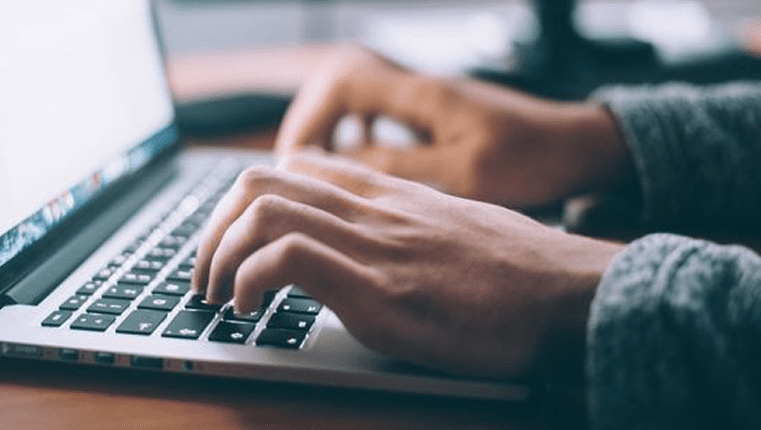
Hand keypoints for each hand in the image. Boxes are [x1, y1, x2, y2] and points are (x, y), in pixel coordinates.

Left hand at [193, 151, 623, 380]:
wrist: (574, 295)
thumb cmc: (521, 273)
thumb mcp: (454, 230)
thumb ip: (404, 227)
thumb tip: (371, 249)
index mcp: (389, 195)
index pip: (295, 167)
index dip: (246, 202)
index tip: (234, 242)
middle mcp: (373, 209)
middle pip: (260, 181)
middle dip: (213, 228)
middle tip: (206, 273)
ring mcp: (374, 245)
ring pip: (261, 210)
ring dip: (217, 254)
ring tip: (216, 295)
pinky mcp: (379, 290)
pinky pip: (287, 258)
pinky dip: (248, 279)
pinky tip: (249, 309)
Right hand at [275, 46, 632, 206]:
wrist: (580, 148)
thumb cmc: (534, 159)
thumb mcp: (465, 174)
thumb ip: (400, 167)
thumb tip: (341, 167)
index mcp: (424, 95)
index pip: (343, 84)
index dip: (310, 120)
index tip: (297, 162)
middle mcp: (420, 89)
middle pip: (339, 87)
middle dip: (311, 126)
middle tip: (299, 171)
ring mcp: (427, 100)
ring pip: (356, 101)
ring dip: (332, 133)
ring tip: (319, 174)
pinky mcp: (435, 117)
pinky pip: (379, 117)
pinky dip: (358, 138)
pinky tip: (360, 168)